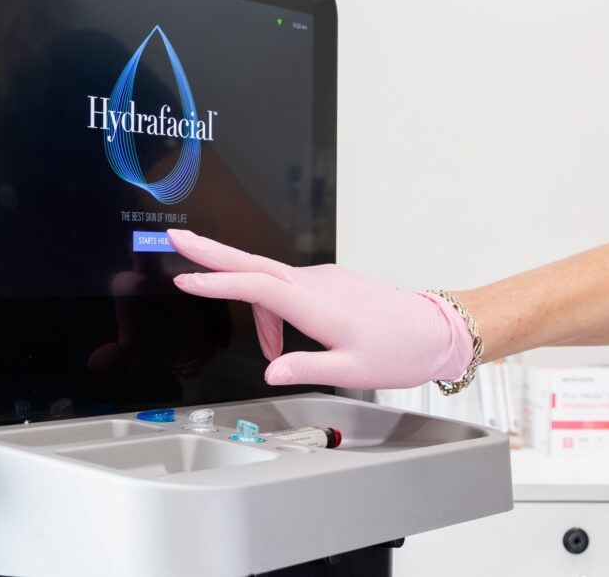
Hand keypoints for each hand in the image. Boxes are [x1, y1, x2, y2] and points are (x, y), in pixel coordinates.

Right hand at [167, 229, 472, 389]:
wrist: (433, 331)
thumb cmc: (398, 350)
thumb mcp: (352, 371)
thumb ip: (306, 369)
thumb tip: (270, 371)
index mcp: (316, 305)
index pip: (257, 288)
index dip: (218, 283)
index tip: (186, 278)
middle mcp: (314, 283)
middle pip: (252, 262)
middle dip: (211, 252)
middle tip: (175, 238)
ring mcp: (321, 278)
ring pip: (269, 283)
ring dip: (254, 310)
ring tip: (270, 352)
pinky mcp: (326, 281)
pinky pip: (286, 289)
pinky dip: (274, 310)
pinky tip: (284, 340)